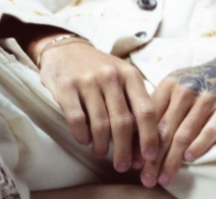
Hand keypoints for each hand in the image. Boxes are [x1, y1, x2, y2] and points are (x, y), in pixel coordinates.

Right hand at [37, 40, 158, 172]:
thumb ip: (133, 102)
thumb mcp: (122, 77)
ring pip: (100, 125)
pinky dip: (82, 136)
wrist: (65, 49)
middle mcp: (111, 76)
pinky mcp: (66, 87)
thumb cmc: (99, 70)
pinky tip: (85, 141)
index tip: (149, 157)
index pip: (146, 111)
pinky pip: (77, 120)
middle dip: (124, 150)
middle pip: (123, 123)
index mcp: (130, 75)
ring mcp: (88, 81)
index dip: (149, 137)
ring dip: (102, 146)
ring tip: (101, 153)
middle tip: (123, 166)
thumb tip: (144, 141)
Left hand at [141, 53, 215, 187]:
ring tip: (164, 177)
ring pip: (184, 134)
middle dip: (154, 159)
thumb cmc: (199, 82)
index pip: (150, 119)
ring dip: (173, 159)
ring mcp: (206, 99)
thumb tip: (136, 135)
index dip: (140, 143)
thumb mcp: (176, 85)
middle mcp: (185, 90)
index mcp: (169, 85)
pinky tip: (189, 158)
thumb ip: (158, 105)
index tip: (135, 164)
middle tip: (147, 179)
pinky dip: (199, 145)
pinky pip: (210, 130)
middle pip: (165, 130)